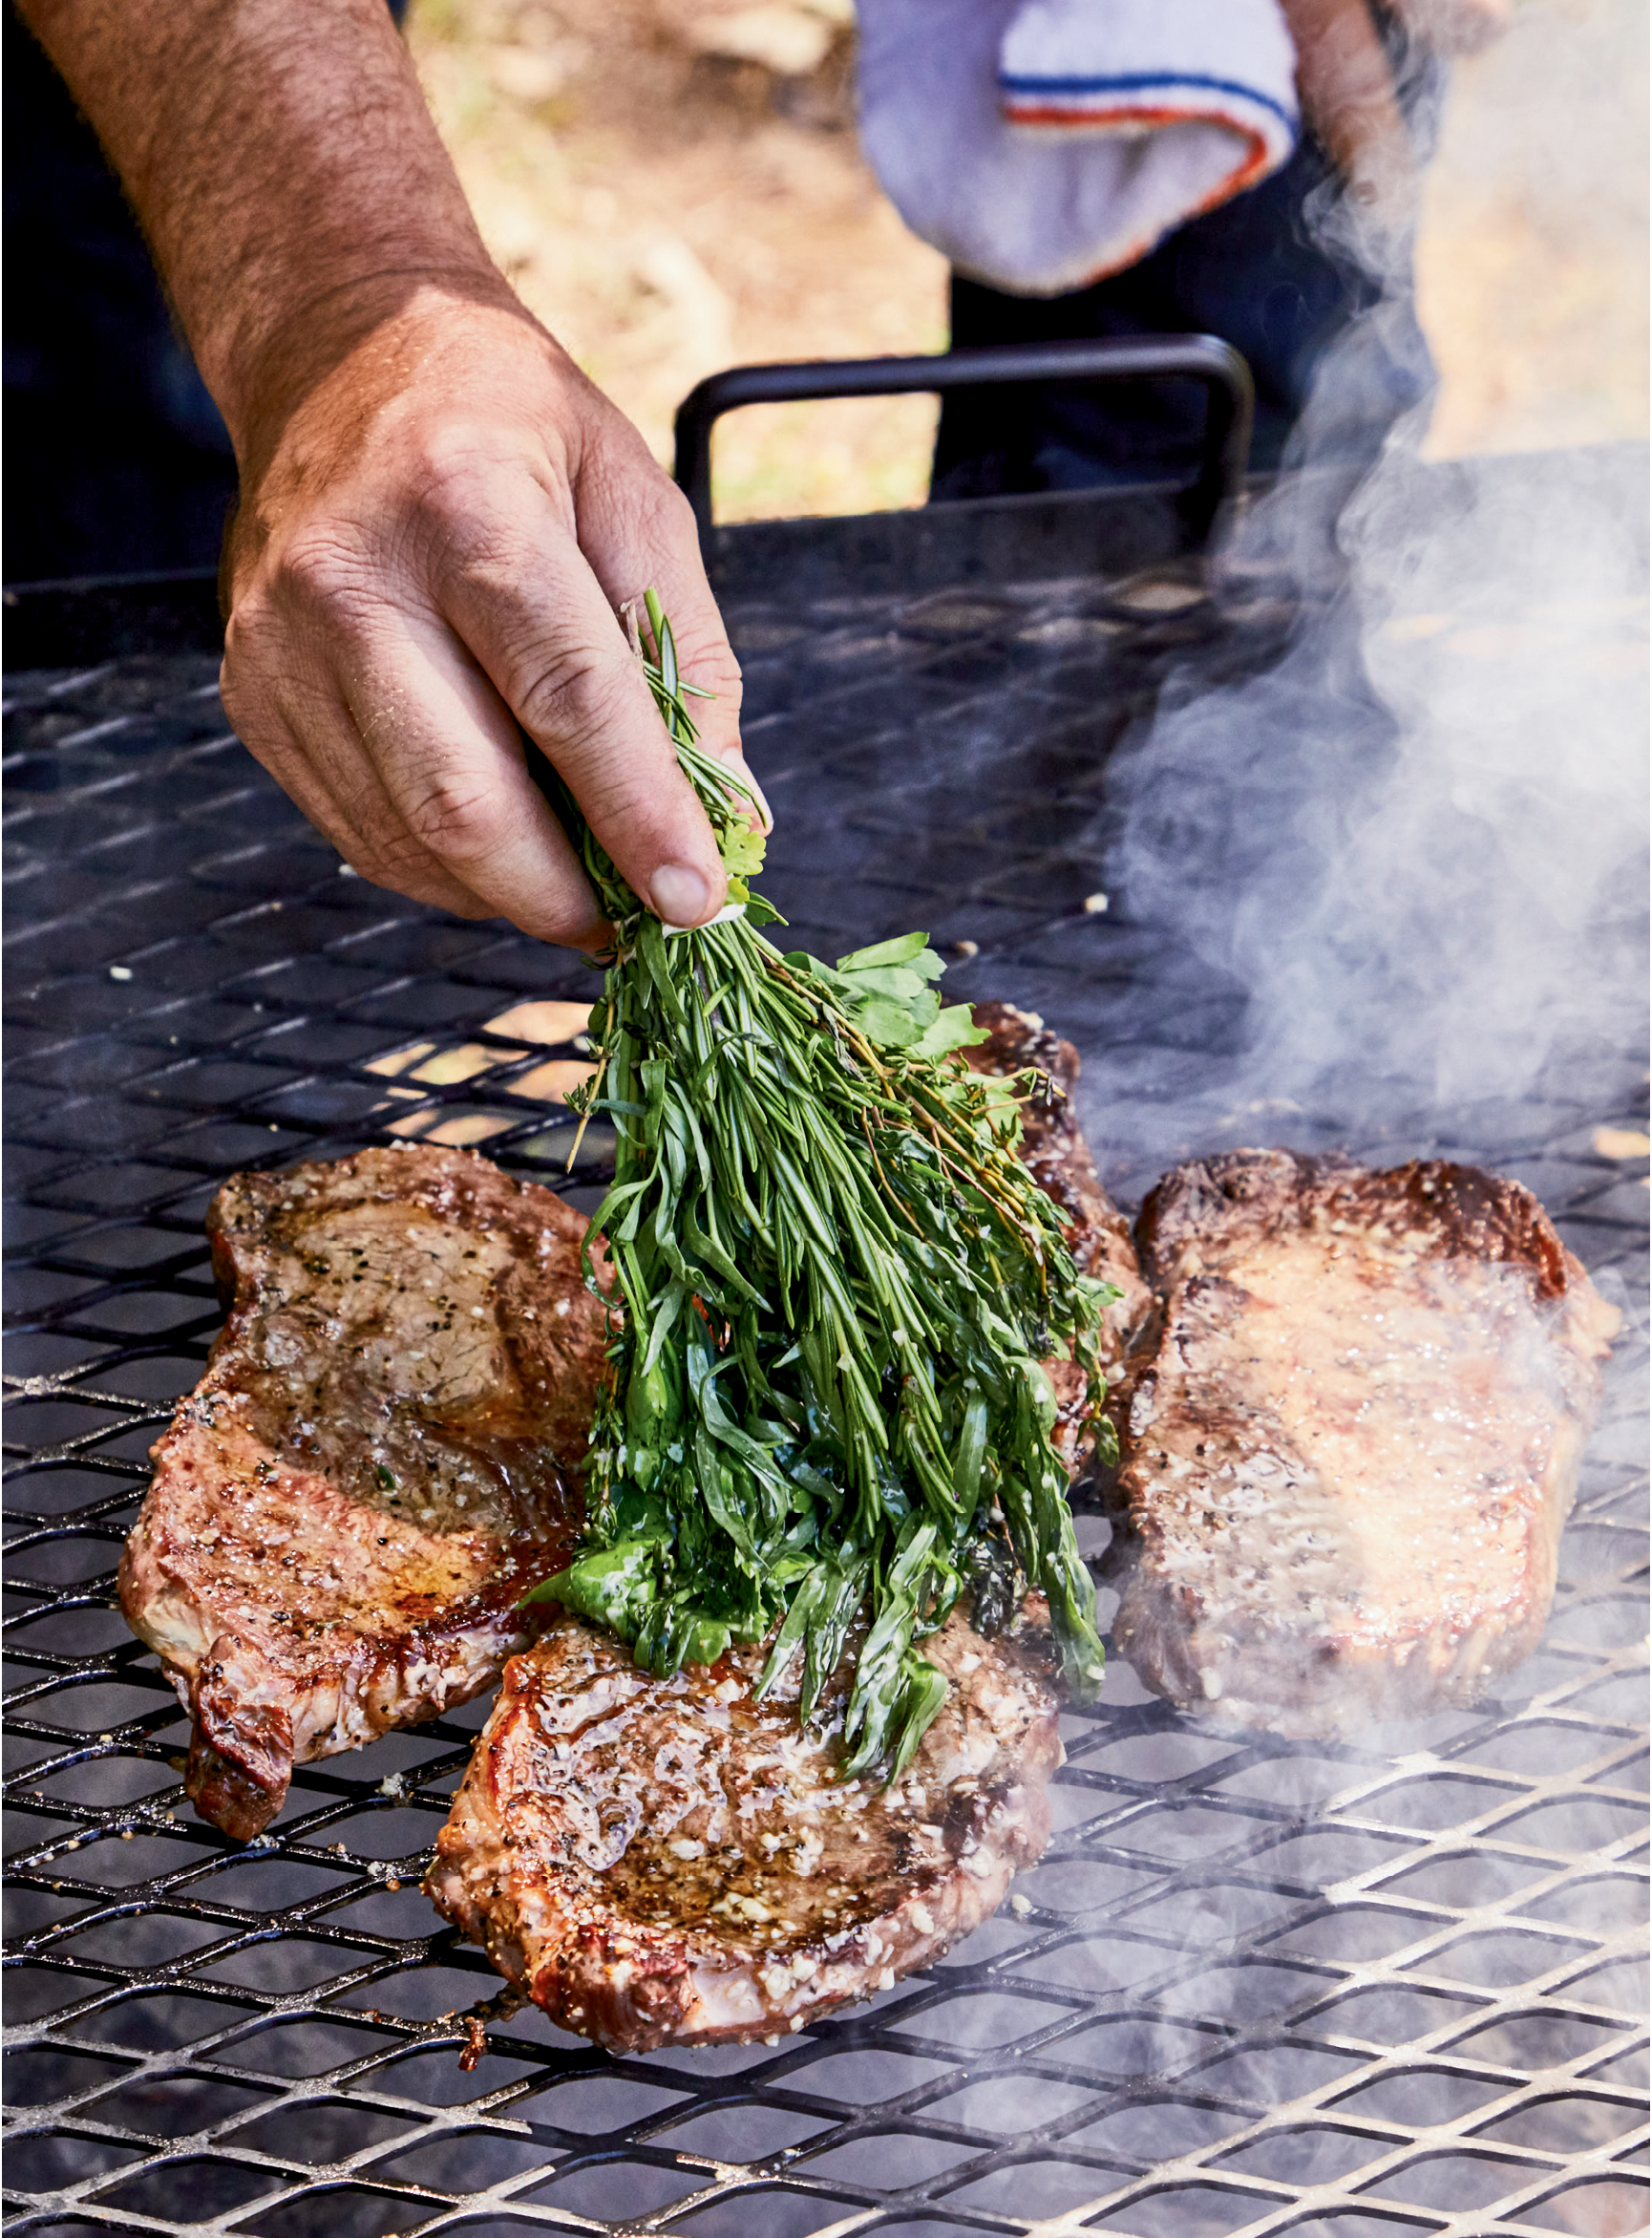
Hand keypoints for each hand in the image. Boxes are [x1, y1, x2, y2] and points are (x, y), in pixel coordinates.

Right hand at [220, 280, 755, 947]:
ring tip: (573, 883)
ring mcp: (282, 645)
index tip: (693, 900)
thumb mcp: (633, 492)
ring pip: (405, 837)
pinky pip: (359, 829)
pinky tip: (497, 848)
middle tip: (630, 925)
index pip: (567, 698)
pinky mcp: (252, 695)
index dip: (637, 816)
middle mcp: (353, 578)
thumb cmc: (507, 421)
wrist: (335, 356)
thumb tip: (727, 815)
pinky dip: (443, 868)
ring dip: (506, 893)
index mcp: (467, 502)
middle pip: (462, 800)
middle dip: (561, 895)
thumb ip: (690, 654)